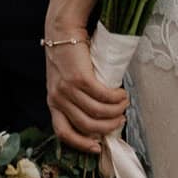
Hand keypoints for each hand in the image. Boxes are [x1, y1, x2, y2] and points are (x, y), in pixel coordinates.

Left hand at [45, 38, 127, 154]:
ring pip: (97, 113)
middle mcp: (58, 99)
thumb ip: (75, 98)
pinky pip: (103, 96)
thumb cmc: (67, 55)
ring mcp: (68, 89)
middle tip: (120, 119)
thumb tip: (99, 116)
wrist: (62, 30)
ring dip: (116, 111)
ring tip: (124, 104)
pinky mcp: (80, 78)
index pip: (63, 133)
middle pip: (86, 126)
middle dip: (107, 127)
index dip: (81, 144)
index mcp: (53, 103)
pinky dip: (116, 98)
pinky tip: (122, 94)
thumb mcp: (64, 82)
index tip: (97, 147)